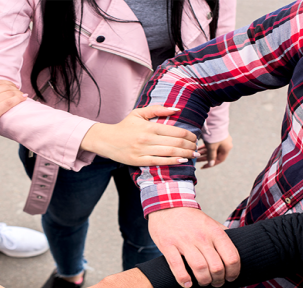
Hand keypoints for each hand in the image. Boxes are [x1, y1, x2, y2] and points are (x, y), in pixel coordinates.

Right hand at [0, 80, 26, 141]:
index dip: (5, 83)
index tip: (11, 87)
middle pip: (3, 85)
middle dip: (14, 87)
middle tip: (19, 91)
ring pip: (8, 93)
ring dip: (18, 93)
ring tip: (23, 95)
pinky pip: (8, 103)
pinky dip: (18, 99)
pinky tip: (23, 99)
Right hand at [80, 106, 197, 165]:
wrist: (106, 140)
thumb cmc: (125, 126)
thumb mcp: (139, 113)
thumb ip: (158, 109)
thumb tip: (177, 110)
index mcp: (149, 126)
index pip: (176, 131)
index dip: (190, 135)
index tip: (195, 137)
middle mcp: (147, 139)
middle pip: (176, 142)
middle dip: (190, 146)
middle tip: (197, 147)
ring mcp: (143, 151)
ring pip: (170, 153)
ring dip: (185, 154)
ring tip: (194, 155)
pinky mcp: (139, 161)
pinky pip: (160, 162)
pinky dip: (173, 161)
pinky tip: (182, 161)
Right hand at [148, 207, 239, 287]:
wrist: (166, 205)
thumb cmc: (190, 218)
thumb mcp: (210, 222)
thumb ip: (223, 234)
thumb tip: (239, 247)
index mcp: (214, 232)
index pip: (231, 258)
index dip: (233, 272)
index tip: (231, 277)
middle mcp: (201, 237)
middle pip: (216, 267)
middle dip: (218, 280)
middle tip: (216, 282)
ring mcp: (183, 241)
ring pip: (199, 268)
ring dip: (204, 281)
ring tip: (203, 283)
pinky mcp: (167, 245)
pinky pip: (177, 266)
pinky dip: (183, 279)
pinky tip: (187, 283)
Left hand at [198, 135, 232, 168]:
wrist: (214, 121)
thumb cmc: (214, 135)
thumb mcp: (212, 147)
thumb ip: (211, 156)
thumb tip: (211, 164)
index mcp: (226, 148)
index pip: (219, 160)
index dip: (211, 164)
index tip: (203, 166)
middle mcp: (225, 144)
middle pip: (215, 154)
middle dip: (205, 157)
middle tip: (196, 160)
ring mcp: (221, 140)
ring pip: (212, 149)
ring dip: (204, 152)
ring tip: (195, 154)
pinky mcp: (216, 136)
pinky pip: (210, 144)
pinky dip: (204, 147)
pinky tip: (197, 148)